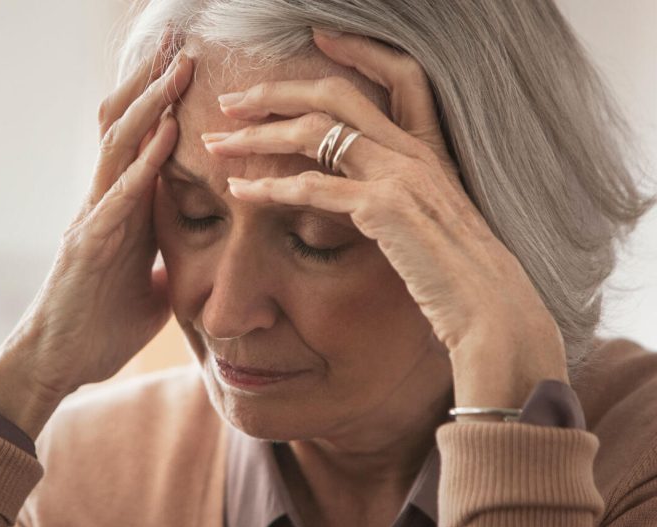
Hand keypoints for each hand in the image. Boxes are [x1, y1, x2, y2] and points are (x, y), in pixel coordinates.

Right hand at [0, 29, 193, 433]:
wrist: (56, 365)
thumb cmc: (99, 329)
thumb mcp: (149, 289)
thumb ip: (165, 261)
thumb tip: (194, 255)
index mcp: (121, 212)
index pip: (140, 142)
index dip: (161, 102)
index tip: (186, 65)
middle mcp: (104, 204)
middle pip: (126, 128)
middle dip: (153, 83)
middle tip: (180, 41)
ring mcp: (92, 220)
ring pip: (120, 147)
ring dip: (152, 105)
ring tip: (179, 66)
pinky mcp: (88, 246)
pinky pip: (120, 196)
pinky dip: (146, 162)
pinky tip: (168, 132)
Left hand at [200, 29, 567, 407]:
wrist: (491, 308)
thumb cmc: (459, 275)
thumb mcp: (433, 221)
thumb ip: (399, 196)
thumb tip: (362, 196)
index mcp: (431, 149)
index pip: (402, 74)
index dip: (360, 49)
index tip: (317, 36)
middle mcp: (415, 152)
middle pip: (336, 95)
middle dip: (276, 92)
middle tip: (230, 100)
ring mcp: (401, 175)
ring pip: (314, 132)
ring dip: (257, 135)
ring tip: (217, 144)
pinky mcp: (384, 209)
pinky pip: (312, 187)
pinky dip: (268, 188)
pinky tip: (240, 191)